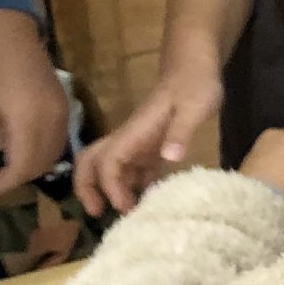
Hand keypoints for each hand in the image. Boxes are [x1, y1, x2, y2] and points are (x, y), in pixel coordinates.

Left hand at [0, 11, 69, 200]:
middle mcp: (54, 122)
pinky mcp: (64, 107)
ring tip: (3, 167)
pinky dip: (40, 154)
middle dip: (16, 179)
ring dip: (30, 168)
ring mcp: (63, 114)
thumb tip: (4, 153)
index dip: (4, 185)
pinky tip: (19, 149)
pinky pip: (57, 142)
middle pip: (42, 166)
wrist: (8, 34)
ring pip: (53, 156)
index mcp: (30, 122)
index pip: (23, 168)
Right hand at [74, 62, 223, 215]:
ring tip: (125, 216)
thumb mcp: (195, 106)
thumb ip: (181, 131)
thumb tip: (169, 157)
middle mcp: (130, 139)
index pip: (108, 162)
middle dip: (87, 187)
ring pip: (110, 168)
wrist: (195, 67)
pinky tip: (147, 202)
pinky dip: (132, 186)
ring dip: (109, 190)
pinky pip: (133, 169)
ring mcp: (138, 142)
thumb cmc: (196, 84)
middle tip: (98, 213)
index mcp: (134, 132)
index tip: (125, 207)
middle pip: (92, 162)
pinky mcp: (150, 145)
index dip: (111, 187)